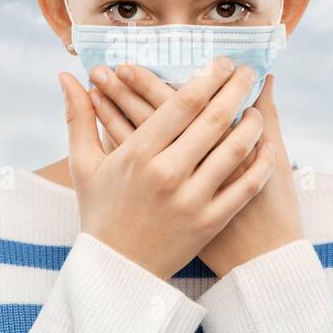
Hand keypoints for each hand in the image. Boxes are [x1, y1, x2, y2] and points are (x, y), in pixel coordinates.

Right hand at [58, 57, 277, 279]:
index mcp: (137, 154)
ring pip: (234, 149)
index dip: (208, 77)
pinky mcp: (210, 223)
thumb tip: (65, 76)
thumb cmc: (99, 211)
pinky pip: (246, 186)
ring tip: (256, 107)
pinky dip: (261, 162)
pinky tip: (266, 145)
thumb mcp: (84, 164)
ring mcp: (191, 200)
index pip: (182, 103)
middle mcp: (167, 174)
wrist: (115, 270)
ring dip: (252, 123)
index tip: (222, 62)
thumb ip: (79, 116)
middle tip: (247, 72)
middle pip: (213, 119)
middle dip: (236, 89)